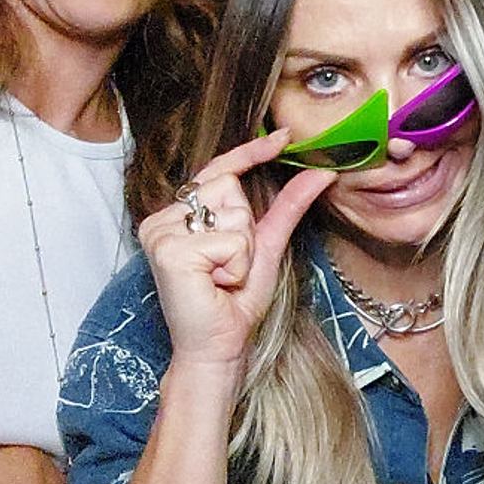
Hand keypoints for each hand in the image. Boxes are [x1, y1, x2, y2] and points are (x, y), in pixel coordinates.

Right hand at [139, 131, 334, 374]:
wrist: (219, 346)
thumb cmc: (235, 302)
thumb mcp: (266, 246)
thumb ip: (288, 207)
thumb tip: (321, 172)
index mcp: (179, 215)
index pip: (219, 169)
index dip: (252, 153)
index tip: (286, 136)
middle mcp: (163, 218)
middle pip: (230, 189)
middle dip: (246, 229)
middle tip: (229, 267)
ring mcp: (162, 232)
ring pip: (232, 215)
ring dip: (242, 250)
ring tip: (222, 277)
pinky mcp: (170, 250)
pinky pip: (228, 241)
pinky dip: (235, 265)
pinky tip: (216, 284)